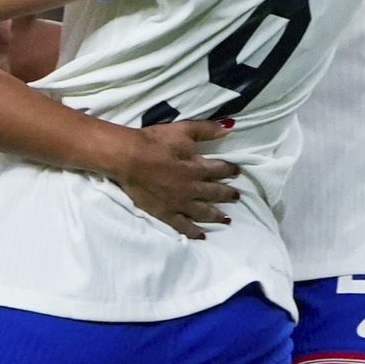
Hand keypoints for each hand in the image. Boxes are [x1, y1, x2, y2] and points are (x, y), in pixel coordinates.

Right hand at [109, 119, 240, 239]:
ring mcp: (178, 204)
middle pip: (214, 193)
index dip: (230, 170)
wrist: (127, 158)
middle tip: (237, 197)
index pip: (219, 169)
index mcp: (197, 168)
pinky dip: (193, 231)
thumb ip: (206, 130)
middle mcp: (192, 189)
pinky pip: (182, 226)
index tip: (237, 171)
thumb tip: (230, 128)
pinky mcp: (164, 213)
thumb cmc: (153, 142)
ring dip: (216, 215)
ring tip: (226, 219)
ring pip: (203, 212)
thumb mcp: (182, 130)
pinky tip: (201, 235)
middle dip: (227, 194)